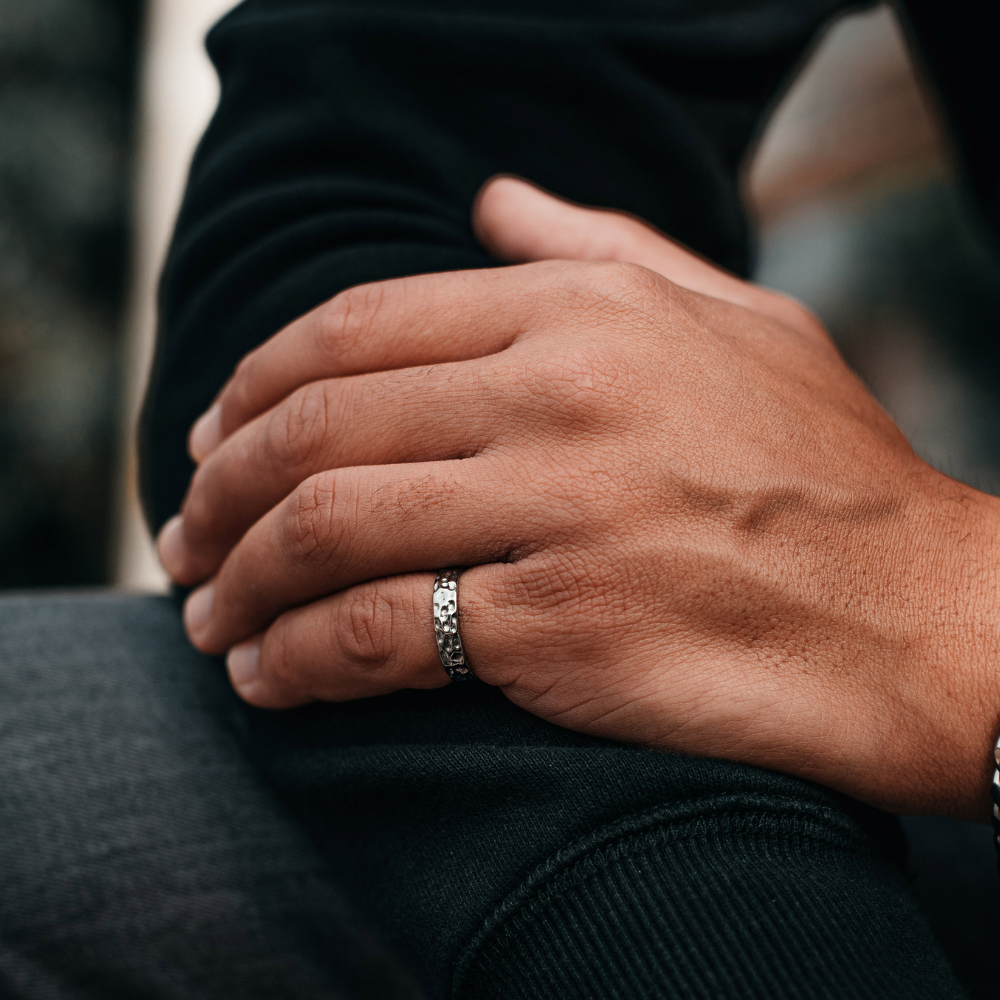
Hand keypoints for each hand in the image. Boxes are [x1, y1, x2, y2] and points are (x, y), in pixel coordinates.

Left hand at [158, 178, 999, 819]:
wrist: (926, 620)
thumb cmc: (831, 473)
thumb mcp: (737, 321)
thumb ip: (602, 249)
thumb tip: (490, 199)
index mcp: (585, 312)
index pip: (355, 329)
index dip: (252, 386)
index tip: (211, 442)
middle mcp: (561, 394)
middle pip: (315, 427)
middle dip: (217, 489)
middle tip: (182, 539)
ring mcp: (559, 508)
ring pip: (324, 529)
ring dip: (237, 581)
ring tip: (205, 617)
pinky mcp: (562, 626)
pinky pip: (374, 638)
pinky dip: (296, 662)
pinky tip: (267, 681)